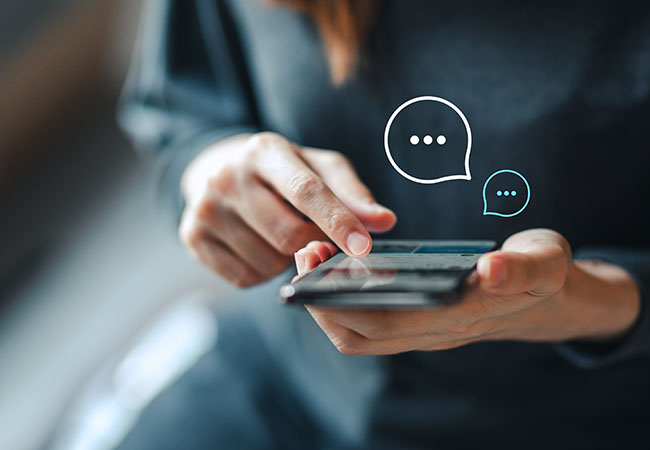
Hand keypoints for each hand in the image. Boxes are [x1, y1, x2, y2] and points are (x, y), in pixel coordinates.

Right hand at [179, 132, 395, 286]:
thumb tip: (384, 222)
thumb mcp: (320, 169)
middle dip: (312, 244)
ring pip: (268, 262)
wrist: (220, 171)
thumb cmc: (284, 172)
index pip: (307, 191)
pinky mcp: (192, 236)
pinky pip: (244, 278)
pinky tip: (257, 245)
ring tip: (278, 233)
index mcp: (264, 150)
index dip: (338, 222)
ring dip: (285, 260)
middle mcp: (227, 175)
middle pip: (289, 236)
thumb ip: (353, 194)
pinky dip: (261, 271)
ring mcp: (205, 208)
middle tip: (312, 232)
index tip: (363, 247)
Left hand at [295, 229, 640, 355]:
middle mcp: (432, 333)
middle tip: (305, 251)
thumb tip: (492, 270)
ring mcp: (423, 332)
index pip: (385, 322)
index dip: (342, 299)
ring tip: (314, 256)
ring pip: (358, 335)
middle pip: (358, 333)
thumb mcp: (545, 262)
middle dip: (320, 298)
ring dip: (326, 302)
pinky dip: (342, 301)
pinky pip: (367, 324)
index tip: (317, 261)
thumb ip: (523, 267)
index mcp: (457, 317)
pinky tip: (338, 267)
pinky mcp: (417, 323)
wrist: (545, 300)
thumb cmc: (541, 274)